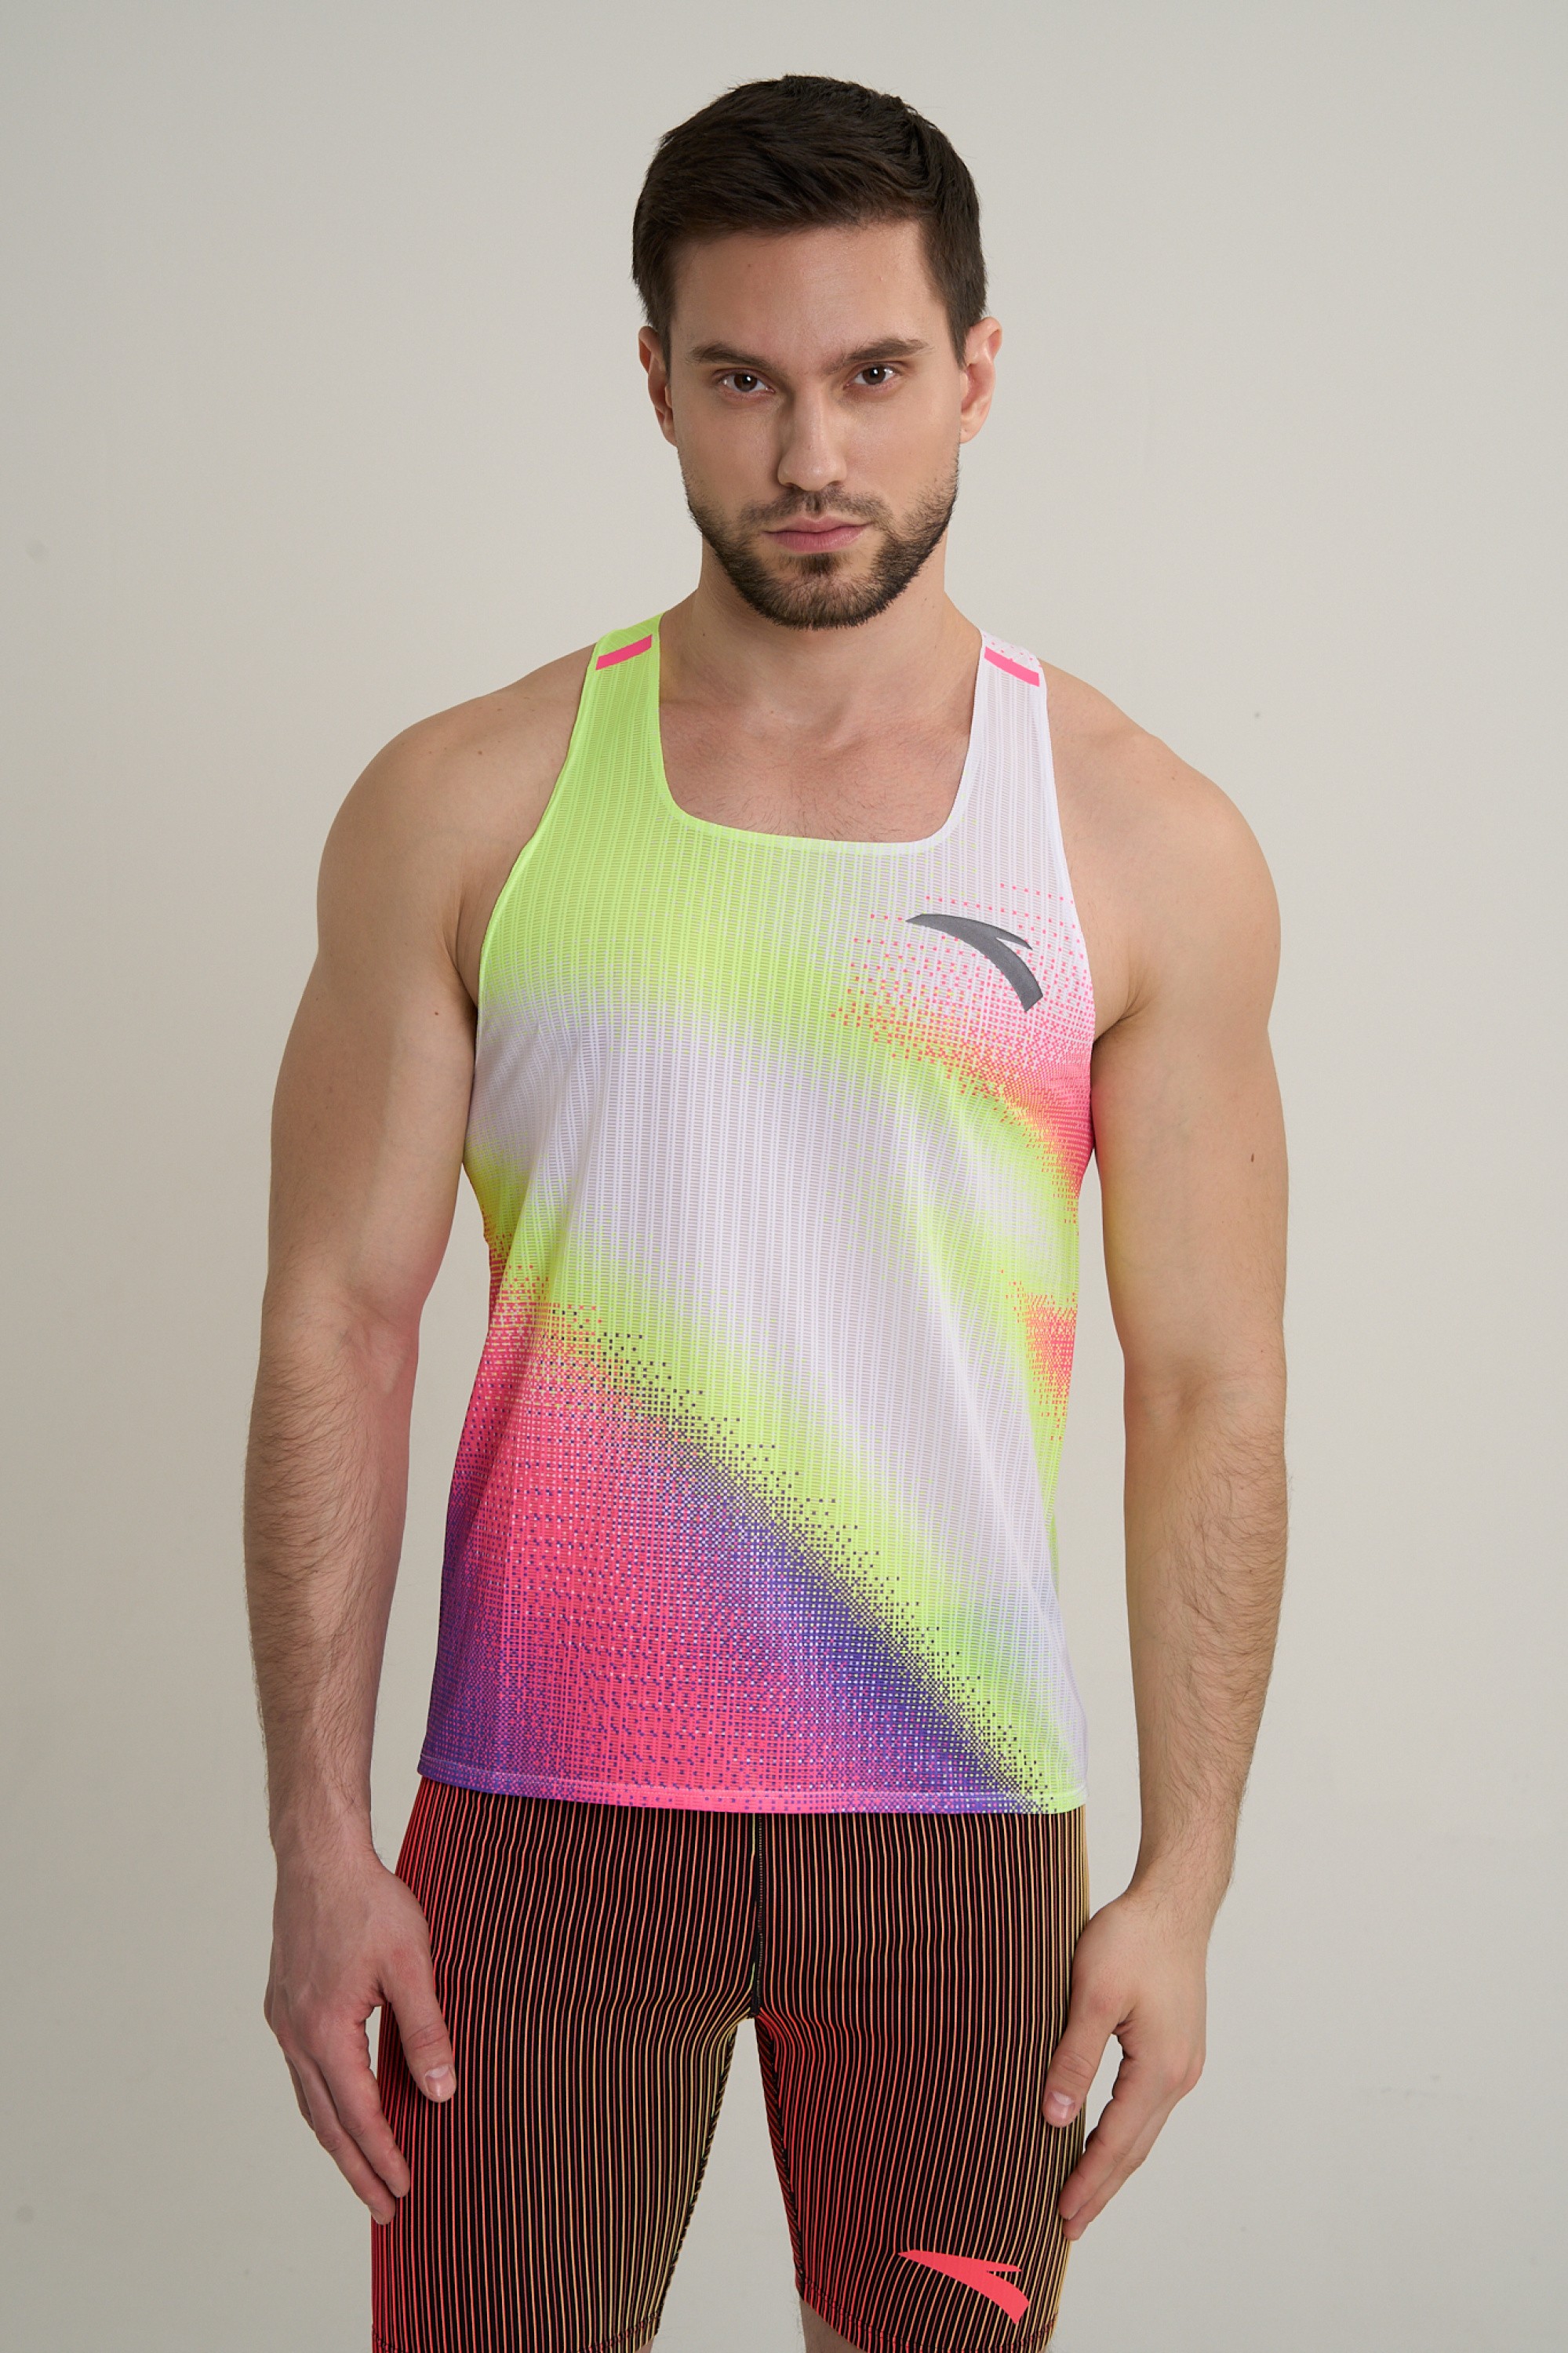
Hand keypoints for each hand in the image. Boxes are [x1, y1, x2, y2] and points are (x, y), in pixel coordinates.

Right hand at [264, 1838, 455, 2224]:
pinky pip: (303, 2072)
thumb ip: (426, 2030)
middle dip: (357, 2169)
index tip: (404, 2192)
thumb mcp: (412, 1963)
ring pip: (310, 2100)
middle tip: (384, 2211)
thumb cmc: (368, 1903)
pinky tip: (343, 2107)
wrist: (319, 1856)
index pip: (358, 2113)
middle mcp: (295, 2033)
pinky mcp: (284, 2004)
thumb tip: (442, 2092)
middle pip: (326, 2122)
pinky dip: (325, 2103)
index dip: (384, 2155)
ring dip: (338, 2141)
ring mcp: (284, 2020)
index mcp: (325, 2030)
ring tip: (364, 2174)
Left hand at [1041, 1883, 1207, 2239]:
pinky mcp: (1177, 2048)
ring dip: (1113, 2164)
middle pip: (1135, 2148)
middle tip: (1068, 2228)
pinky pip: (1147, 2107)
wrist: (1173, 1901)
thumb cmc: (1132, 1938)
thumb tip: (1053, 2117)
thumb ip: (1074, 2057)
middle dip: (1101, 2189)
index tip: (1062, 2217)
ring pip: (1143, 2130)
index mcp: (1160, 2069)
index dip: (1087, 2182)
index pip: (1117, 2144)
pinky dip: (1123, 2132)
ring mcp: (1183, 2063)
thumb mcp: (1093, 1993)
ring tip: (1082, 2196)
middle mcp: (1180, 2076)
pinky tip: (1104, 2138)